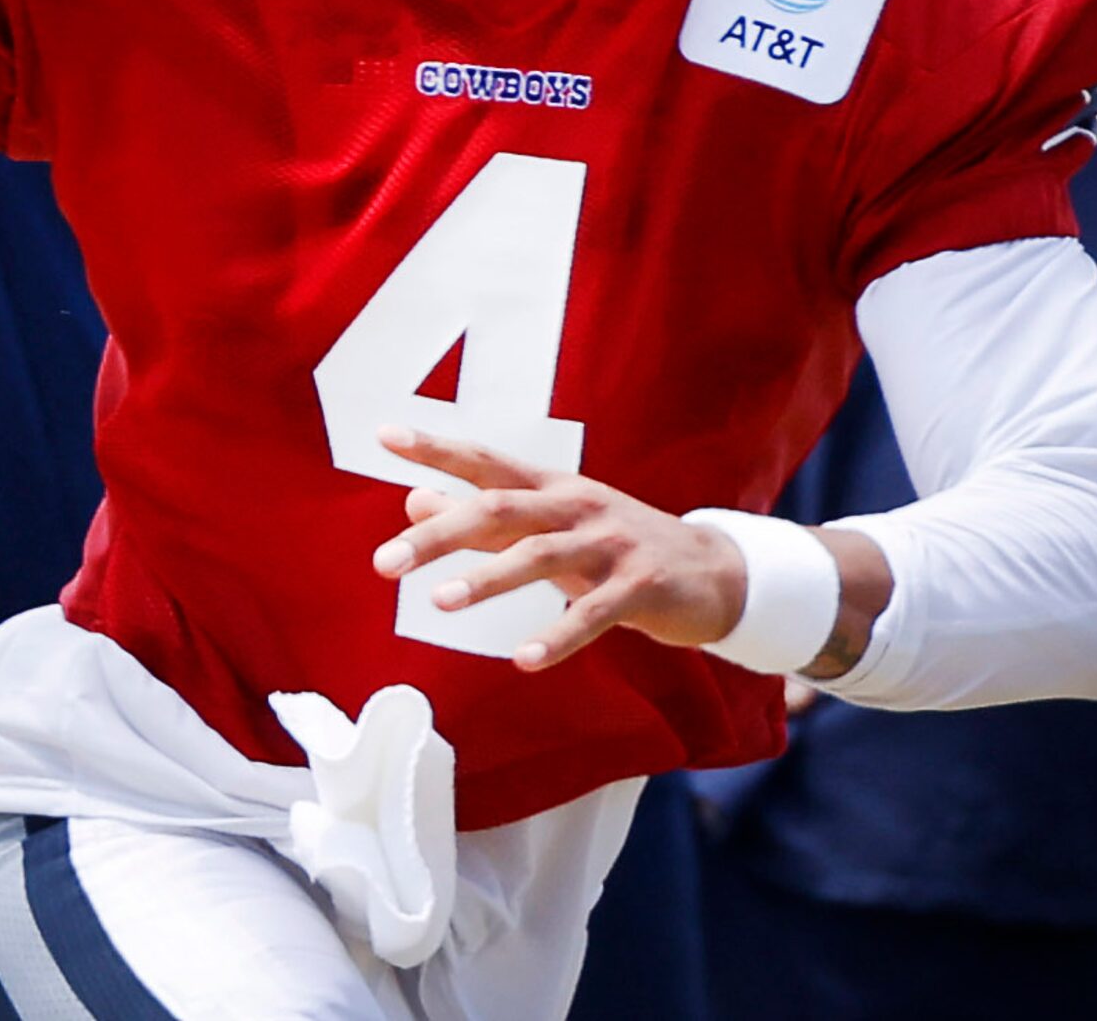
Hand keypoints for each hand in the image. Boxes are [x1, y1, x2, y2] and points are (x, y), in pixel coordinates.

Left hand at [369, 428, 748, 671]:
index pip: (485, 462)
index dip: (437, 449)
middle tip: (384, 562)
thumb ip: (484, 516)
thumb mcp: (551, 525)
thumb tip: (413, 499)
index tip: (385, 437)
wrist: (712, 572)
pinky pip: (594, 612)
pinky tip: (523, 659)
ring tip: (438, 602)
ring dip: (487, 578)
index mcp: (552, 487)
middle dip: (439, 534)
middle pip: (499, 508)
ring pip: (540, 554)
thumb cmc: (616, 547)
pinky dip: (558, 636)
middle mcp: (576, 505)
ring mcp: (610, 543)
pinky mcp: (640, 586)